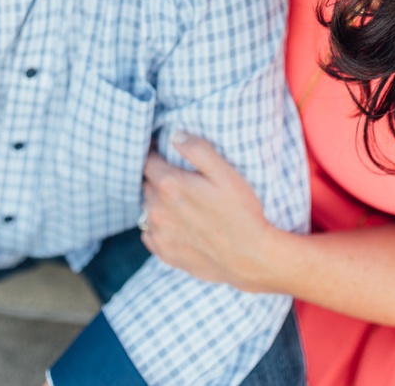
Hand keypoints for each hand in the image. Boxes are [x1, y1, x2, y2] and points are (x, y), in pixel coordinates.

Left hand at [141, 132, 278, 291]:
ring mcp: (158, 234)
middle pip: (145, 185)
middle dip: (156, 177)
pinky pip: (149, 233)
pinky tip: (177, 224)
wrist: (249, 258)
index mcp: (170, 185)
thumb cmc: (242, 212)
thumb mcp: (226, 173)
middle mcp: (157, 209)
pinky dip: (157, 226)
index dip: (154, 153)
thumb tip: (175, 135)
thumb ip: (198, 150)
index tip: (163, 150)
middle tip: (177, 175)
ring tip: (179, 201)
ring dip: (157, 202)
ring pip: (146, 209)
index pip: (147, 161)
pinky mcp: (164, 253)